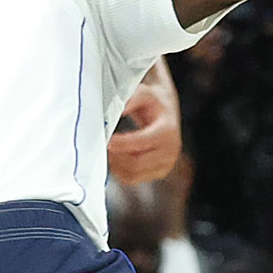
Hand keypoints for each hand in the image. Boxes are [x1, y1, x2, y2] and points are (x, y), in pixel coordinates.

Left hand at [106, 61, 180, 183]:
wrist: (164, 111)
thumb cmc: (152, 102)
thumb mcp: (144, 93)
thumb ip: (131, 100)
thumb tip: (116, 111)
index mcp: (168, 131)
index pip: (140, 143)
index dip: (120, 143)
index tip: (106, 139)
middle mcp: (171, 150)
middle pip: (136, 163)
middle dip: (116, 156)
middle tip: (102, 145)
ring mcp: (166, 164)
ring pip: (133, 174)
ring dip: (116, 165)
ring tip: (108, 150)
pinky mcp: (158, 172)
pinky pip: (133, 179)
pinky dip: (120, 172)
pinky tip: (114, 158)